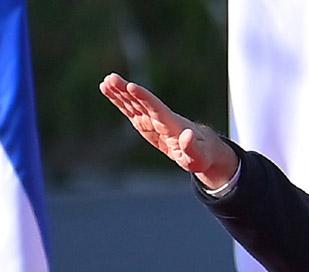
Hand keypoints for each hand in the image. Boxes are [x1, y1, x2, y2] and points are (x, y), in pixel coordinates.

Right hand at [98, 73, 238, 188]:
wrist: (202, 149)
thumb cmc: (202, 155)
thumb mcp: (199, 156)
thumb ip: (192, 147)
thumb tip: (188, 135)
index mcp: (172, 124)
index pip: (156, 108)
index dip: (144, 98)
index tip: (131, 87)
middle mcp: (160, 118)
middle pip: (142, 102)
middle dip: (127, 92)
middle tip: (111, 78)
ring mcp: (152, 120)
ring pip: (133, 104)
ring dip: (119, 93)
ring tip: (105, 81)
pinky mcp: (145, 124)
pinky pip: (130, 110)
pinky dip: (119, 101)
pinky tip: (107, 90)